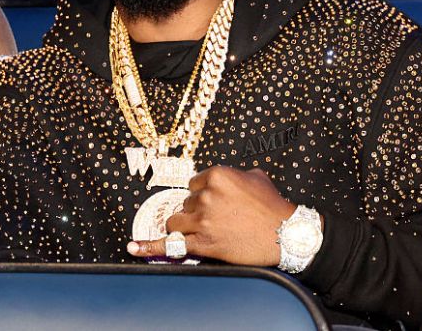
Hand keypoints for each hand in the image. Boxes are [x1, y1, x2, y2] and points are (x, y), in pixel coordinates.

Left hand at [127, 166, 298, 265]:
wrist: (286, 235)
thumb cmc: (273, 207)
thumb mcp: (256, 177)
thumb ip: (235, 174)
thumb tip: (227, 178)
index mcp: (217, 175)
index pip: (194, 183)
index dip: (204, 194)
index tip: (216, 203)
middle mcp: (206, 196)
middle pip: (186, 202)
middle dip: (199, 211)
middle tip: (221, 220)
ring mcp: (202, 220)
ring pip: (176, 219)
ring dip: (186, 225)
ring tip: (203, 230)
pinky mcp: (202, 243)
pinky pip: (171, 244)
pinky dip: (150, 246)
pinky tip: (135, 247)